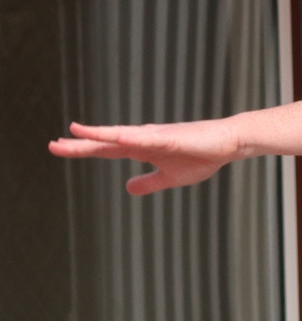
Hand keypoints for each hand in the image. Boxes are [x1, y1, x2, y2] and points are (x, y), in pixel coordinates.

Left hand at [48, 119, 243, 195]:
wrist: (229, 144)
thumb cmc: (202, 156)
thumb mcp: (170, 177)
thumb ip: (148, 182)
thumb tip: (127, 188)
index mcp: (141, 148)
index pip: (105, 149)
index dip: (82, 149)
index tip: (57, 147)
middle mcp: (143, 138)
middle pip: (106, 141)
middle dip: (80, 143)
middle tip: (53, 144)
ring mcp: (156, 136)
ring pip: (122, 135)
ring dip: (99, 134)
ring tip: (76, 131)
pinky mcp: (172, 137)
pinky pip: (148, 138)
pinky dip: (131, 136)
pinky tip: (116, 137)